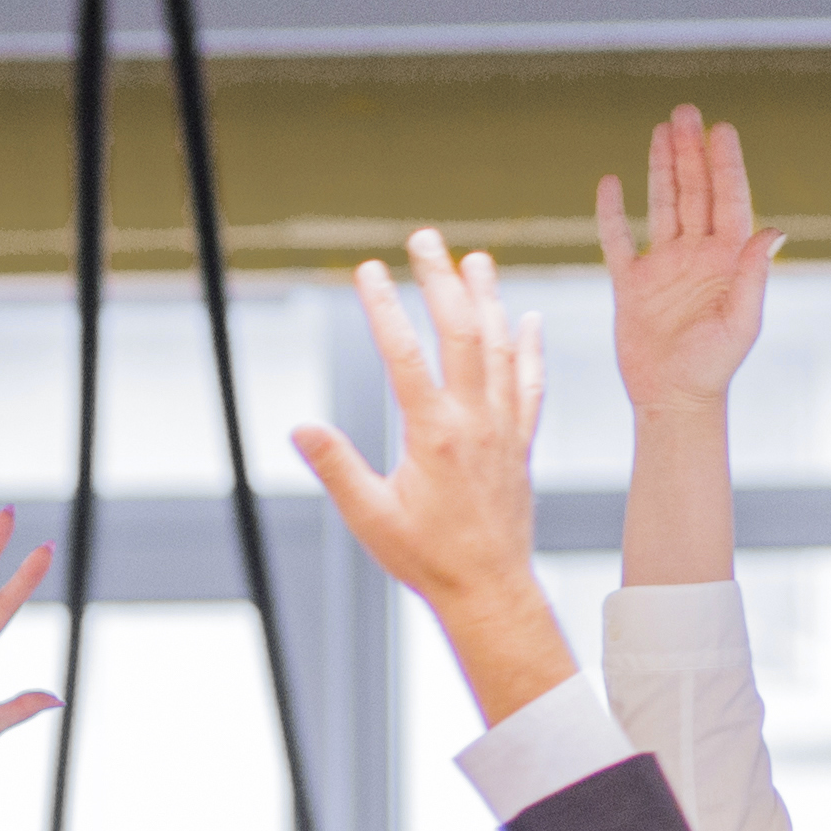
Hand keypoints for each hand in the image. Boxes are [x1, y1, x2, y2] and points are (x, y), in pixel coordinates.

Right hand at [290, 232, 573, 724]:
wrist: (490, 590)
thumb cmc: (426, 558)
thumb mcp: (370, 517)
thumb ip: (336, 467)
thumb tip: (299, 428)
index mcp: (434, 435)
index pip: (404, 354)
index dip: (383, 307)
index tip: (368, 270)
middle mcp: (475, 421)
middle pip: (461, 333)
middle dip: (441, 280)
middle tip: (424, 240)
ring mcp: (503, 428)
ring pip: (501, 348)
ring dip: (488, 299)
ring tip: (476, 259)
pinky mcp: (521, 443)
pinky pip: (530, 385)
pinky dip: (529, 349)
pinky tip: (526, 319)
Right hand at [598, 105, 777, 418]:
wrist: (673, 398)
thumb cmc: (715, 366)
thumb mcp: (742, 320)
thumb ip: (754, 274)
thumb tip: (774, 229)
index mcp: (728, 261)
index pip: (729, 200)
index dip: (726, 165)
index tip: (722, 130)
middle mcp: (697, 256)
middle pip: (694, 192)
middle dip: (691, 152)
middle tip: (687, 112)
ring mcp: (663, 267)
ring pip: (662, 205)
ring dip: (662, 168)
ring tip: (663, 129)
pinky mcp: (631, 284)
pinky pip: (618, 241)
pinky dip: (613, 213)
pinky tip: (611, 184)